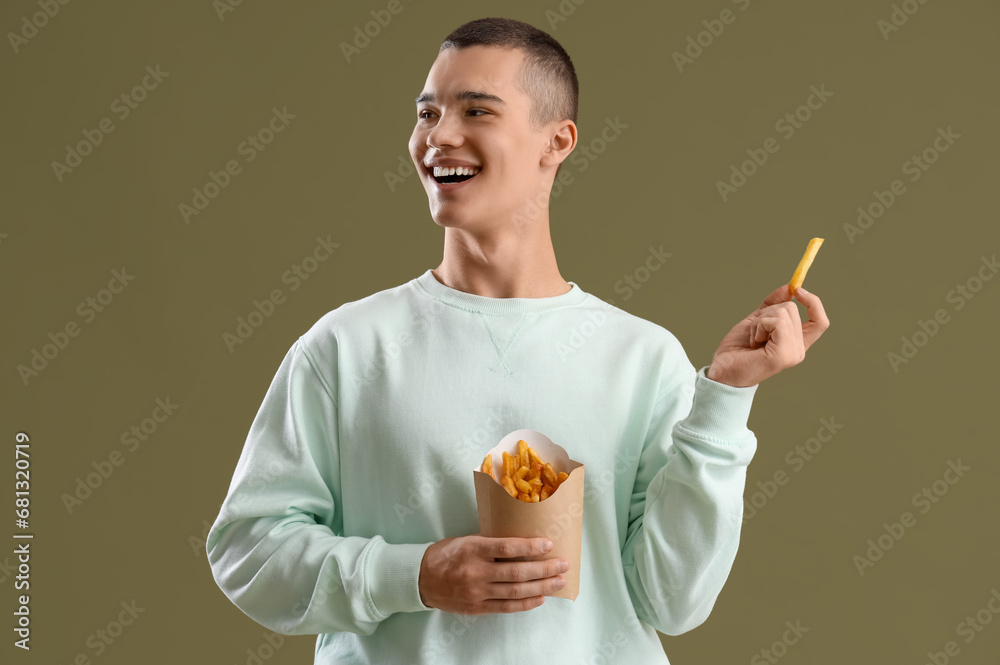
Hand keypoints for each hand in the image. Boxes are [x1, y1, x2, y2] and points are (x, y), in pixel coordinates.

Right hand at [418, 535, 568, 613]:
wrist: (422, 579)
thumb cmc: (446, 554)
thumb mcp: (466, 540)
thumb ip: (490, 543)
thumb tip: (522, 542)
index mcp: (473, 549)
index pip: (507, 548)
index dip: (530, 546)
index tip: (549, 543)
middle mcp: (476, 572)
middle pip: (517, 572)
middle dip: (544, 569)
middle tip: (563, 564)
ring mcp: (477, 592)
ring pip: (515, 591)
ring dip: (541, 587)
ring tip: (558, 582)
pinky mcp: (477, 608)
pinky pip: (506, 607)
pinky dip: (525, 603)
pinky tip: (540, 598)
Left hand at [706, 285, 829, 387]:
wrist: (722, 371)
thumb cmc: (737, 349)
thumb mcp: (756, 321)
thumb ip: (772, 305)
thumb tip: (788, 288)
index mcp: (795, 344)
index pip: (820, 321)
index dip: (813, 302)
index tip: (797, 290)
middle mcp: (798, 350)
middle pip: (793, 309)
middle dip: (767, 312)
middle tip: (755, 332)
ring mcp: (792, 354)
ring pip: (784, 312)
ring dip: (761, 320)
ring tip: (753, 338)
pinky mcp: (783, 355)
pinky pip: (778, 322)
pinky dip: (760, 326)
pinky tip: (753, 341)